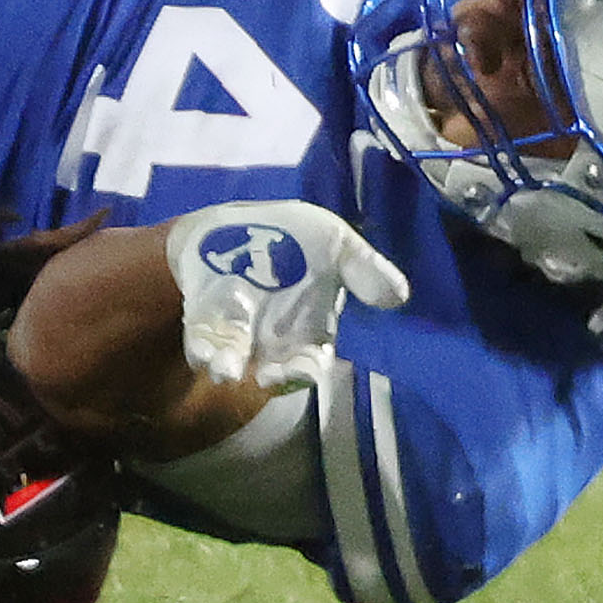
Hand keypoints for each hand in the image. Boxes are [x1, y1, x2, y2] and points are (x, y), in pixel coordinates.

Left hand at [164, 199, 407, 391]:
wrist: (243, 224)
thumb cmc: (295, 240)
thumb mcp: (336, 244)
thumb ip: (364, 270)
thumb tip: (400, 296)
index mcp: (309, 331)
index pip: (312, 364)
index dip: (306, 371)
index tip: (299, 370)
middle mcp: (273, 343)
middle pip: (275, 374)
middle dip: (272, 378)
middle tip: (265, 376)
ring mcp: (237, 336)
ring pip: (235, 364)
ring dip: (229, 367)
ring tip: (225, 367)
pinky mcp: (203, 323)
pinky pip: (202, 342)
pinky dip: (203, 347)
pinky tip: (203, 347)